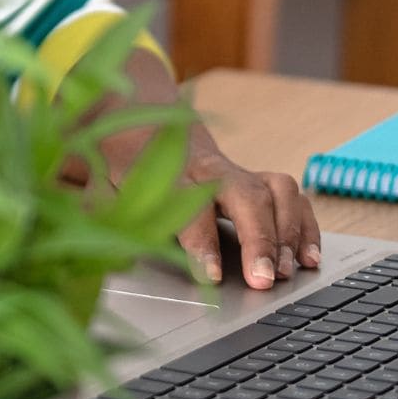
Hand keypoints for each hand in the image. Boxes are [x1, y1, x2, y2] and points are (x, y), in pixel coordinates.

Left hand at [93, 47, 320, 290]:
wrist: (143, 119)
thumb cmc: (121, 164)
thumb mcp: (98, 184)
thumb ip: (96, 213)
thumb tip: (89, 246)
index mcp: (167, 172)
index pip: (189, 207)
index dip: (201, 241)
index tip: (210, 274)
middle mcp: (209, 168)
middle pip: (244, 196)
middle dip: (259, 237)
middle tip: (264, 279)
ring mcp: (238, 171)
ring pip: (275, 192)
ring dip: (287, 232)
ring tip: (289, 271)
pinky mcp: (257, 178)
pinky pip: (292, 195)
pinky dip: (305, 224)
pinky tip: (308, 257)